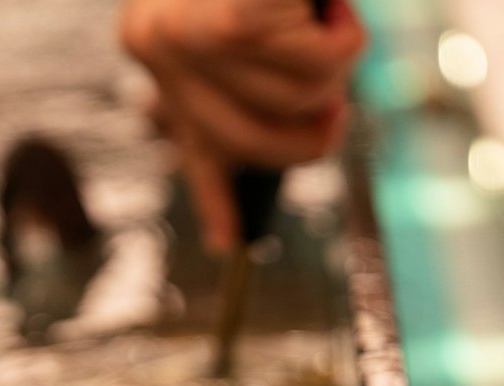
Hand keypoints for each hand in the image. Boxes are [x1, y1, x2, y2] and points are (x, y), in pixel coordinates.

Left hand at [119, 0, 365, 252]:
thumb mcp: (235, 11)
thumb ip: (243, 65)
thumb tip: (282, 120)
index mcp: (157, 42)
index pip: (189, 140)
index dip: (214, 200)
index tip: (226, 245)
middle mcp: (161, 46)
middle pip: (253, 141)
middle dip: (313, 130)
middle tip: (337, 103)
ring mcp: (189, 41)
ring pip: (299, 99)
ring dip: (336, 66)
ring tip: (333, 24)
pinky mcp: (231, 27)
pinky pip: (321, 65)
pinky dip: (346, 36)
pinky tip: (335, 10)